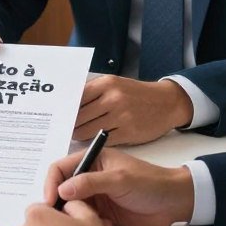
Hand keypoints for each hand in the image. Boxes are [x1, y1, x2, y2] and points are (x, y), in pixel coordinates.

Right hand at [43, 148, 195, 225]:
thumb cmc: (150, 183)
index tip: (50, 202)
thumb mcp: (119, 180)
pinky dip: (91, 225)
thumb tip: (62, 190)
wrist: (175, 202)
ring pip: (73, 207)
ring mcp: (97, 196)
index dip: (51, 183)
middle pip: (63, 189)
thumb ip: (90, 183)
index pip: (60, 168)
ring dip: (77, 217)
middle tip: (62, 219)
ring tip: (88, 223)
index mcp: (92, 160)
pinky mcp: (104, 213)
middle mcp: (90, 177)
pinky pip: (86, 220)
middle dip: (61, 204)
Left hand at [73, 74, 193, 143]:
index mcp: (107, 83)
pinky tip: (92, 139)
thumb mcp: (115, 84)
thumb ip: (93, 92)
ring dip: (79, 134)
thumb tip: (68, 104)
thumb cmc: (136, 94)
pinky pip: (102, 140)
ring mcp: (121, 116)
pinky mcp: (128, 132)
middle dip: (70, 124)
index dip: (66, 108)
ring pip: (88, 130)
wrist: (167, 102)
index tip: (59, 114)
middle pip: (79, 116)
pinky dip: (94, 141)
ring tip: (76, 134)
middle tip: (64, 128)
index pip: (76, 97)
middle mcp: (113, 98)